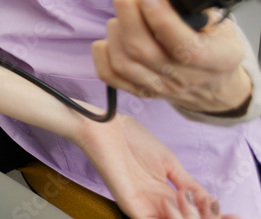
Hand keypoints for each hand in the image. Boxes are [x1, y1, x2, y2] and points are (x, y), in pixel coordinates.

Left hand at [75, 113, 234, 217]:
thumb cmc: (132, 139)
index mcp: (165, 195)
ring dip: (188, 217)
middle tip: (211, 206)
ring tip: (184, 196)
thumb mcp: (170, 164)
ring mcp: (143, 206)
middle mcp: (155, 205)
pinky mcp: (129, 205)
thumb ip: (190, 185)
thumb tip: (212, 203)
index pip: (191, 215)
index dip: (210, 216)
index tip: (231, 215)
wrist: (106, 127)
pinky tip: (175, 203)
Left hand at [92, 0, 251, 113]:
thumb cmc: (214, 45)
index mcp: (215, 60)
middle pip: (142, 50)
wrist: (213, 84)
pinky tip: (113, 33)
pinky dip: (102, 50)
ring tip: (127, 11)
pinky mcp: (139, 91)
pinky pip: (109, 74)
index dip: (160, 17)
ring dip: (116, 28)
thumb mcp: (221, 24)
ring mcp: (160, 88)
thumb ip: (194, 10)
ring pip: (122, 61)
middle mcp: (185, 79)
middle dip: (128, 12)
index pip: (184, 47)